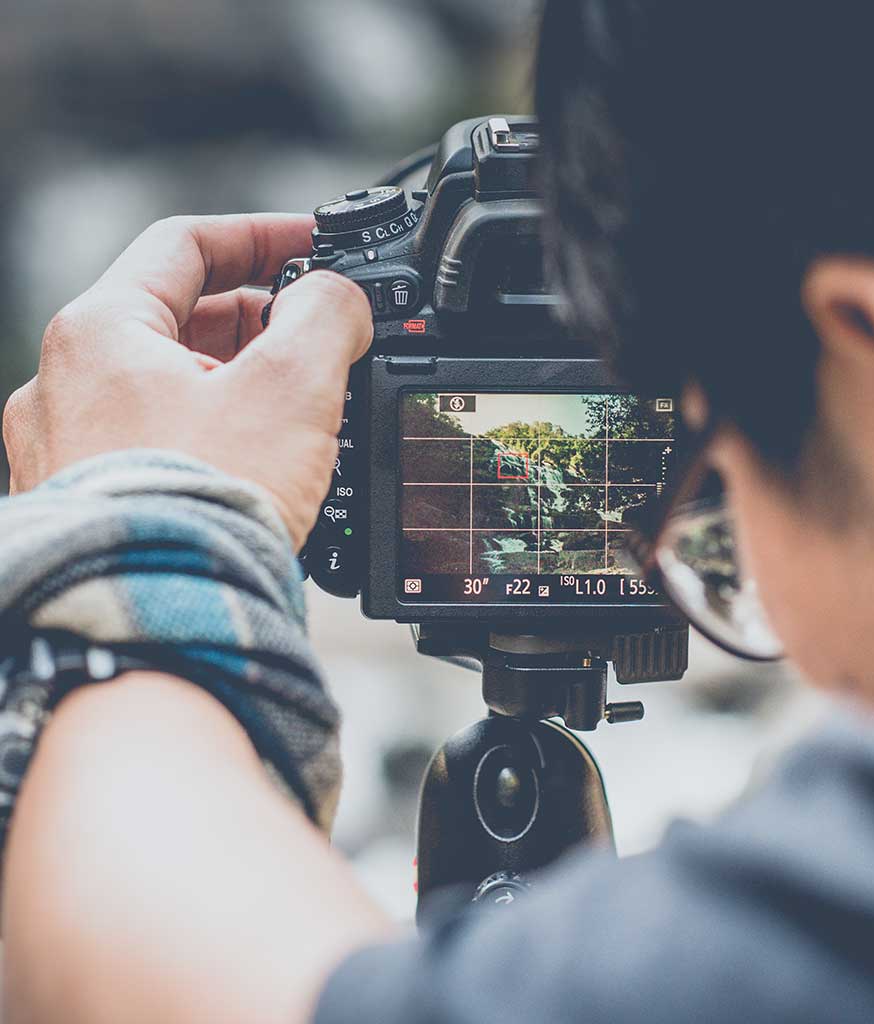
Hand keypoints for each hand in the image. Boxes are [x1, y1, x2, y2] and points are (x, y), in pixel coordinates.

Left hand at [1, 214, 371, 547]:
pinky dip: (211, 437)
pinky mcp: (92, 499)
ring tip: (296, 415)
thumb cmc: (203, 507)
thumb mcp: (292, 388)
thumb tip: (341, 299)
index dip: (263, 237)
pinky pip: (159, 443)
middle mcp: (67, 384)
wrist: (158, 620)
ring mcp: (70, 448)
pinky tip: (255, 465)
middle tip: (317, 342)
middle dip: (259, 324)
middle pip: (180, 320)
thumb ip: (327, 317)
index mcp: (101, 333)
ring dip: (238, 385)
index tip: (313, 246)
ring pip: (170, 386)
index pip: (187, 245)